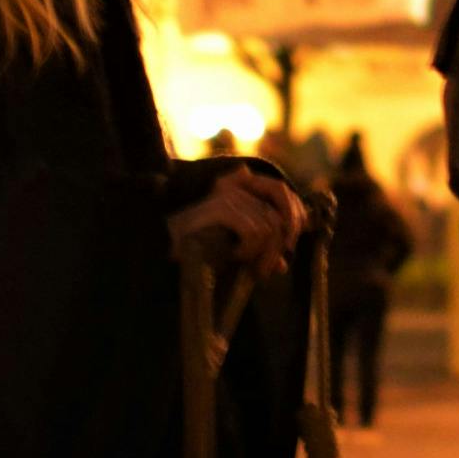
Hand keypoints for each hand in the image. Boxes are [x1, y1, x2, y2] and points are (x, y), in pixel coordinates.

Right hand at [170, 167, 303, 276]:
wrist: (165, 247)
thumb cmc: (198, 250)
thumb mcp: (236, 250)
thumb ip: (259, 253)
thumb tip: (284, 264)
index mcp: (245, 188)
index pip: (285, 196)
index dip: (293, 222)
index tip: (285, 252)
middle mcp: (239, 186)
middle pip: (280, 217)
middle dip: (275, 249)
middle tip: (262, 271)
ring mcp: (230, 194)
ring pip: (269, 228)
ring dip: (258, 253)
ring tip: (239, 261)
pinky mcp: (222, 207)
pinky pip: (254, 232)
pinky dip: (247, 250)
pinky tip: (232, 255)